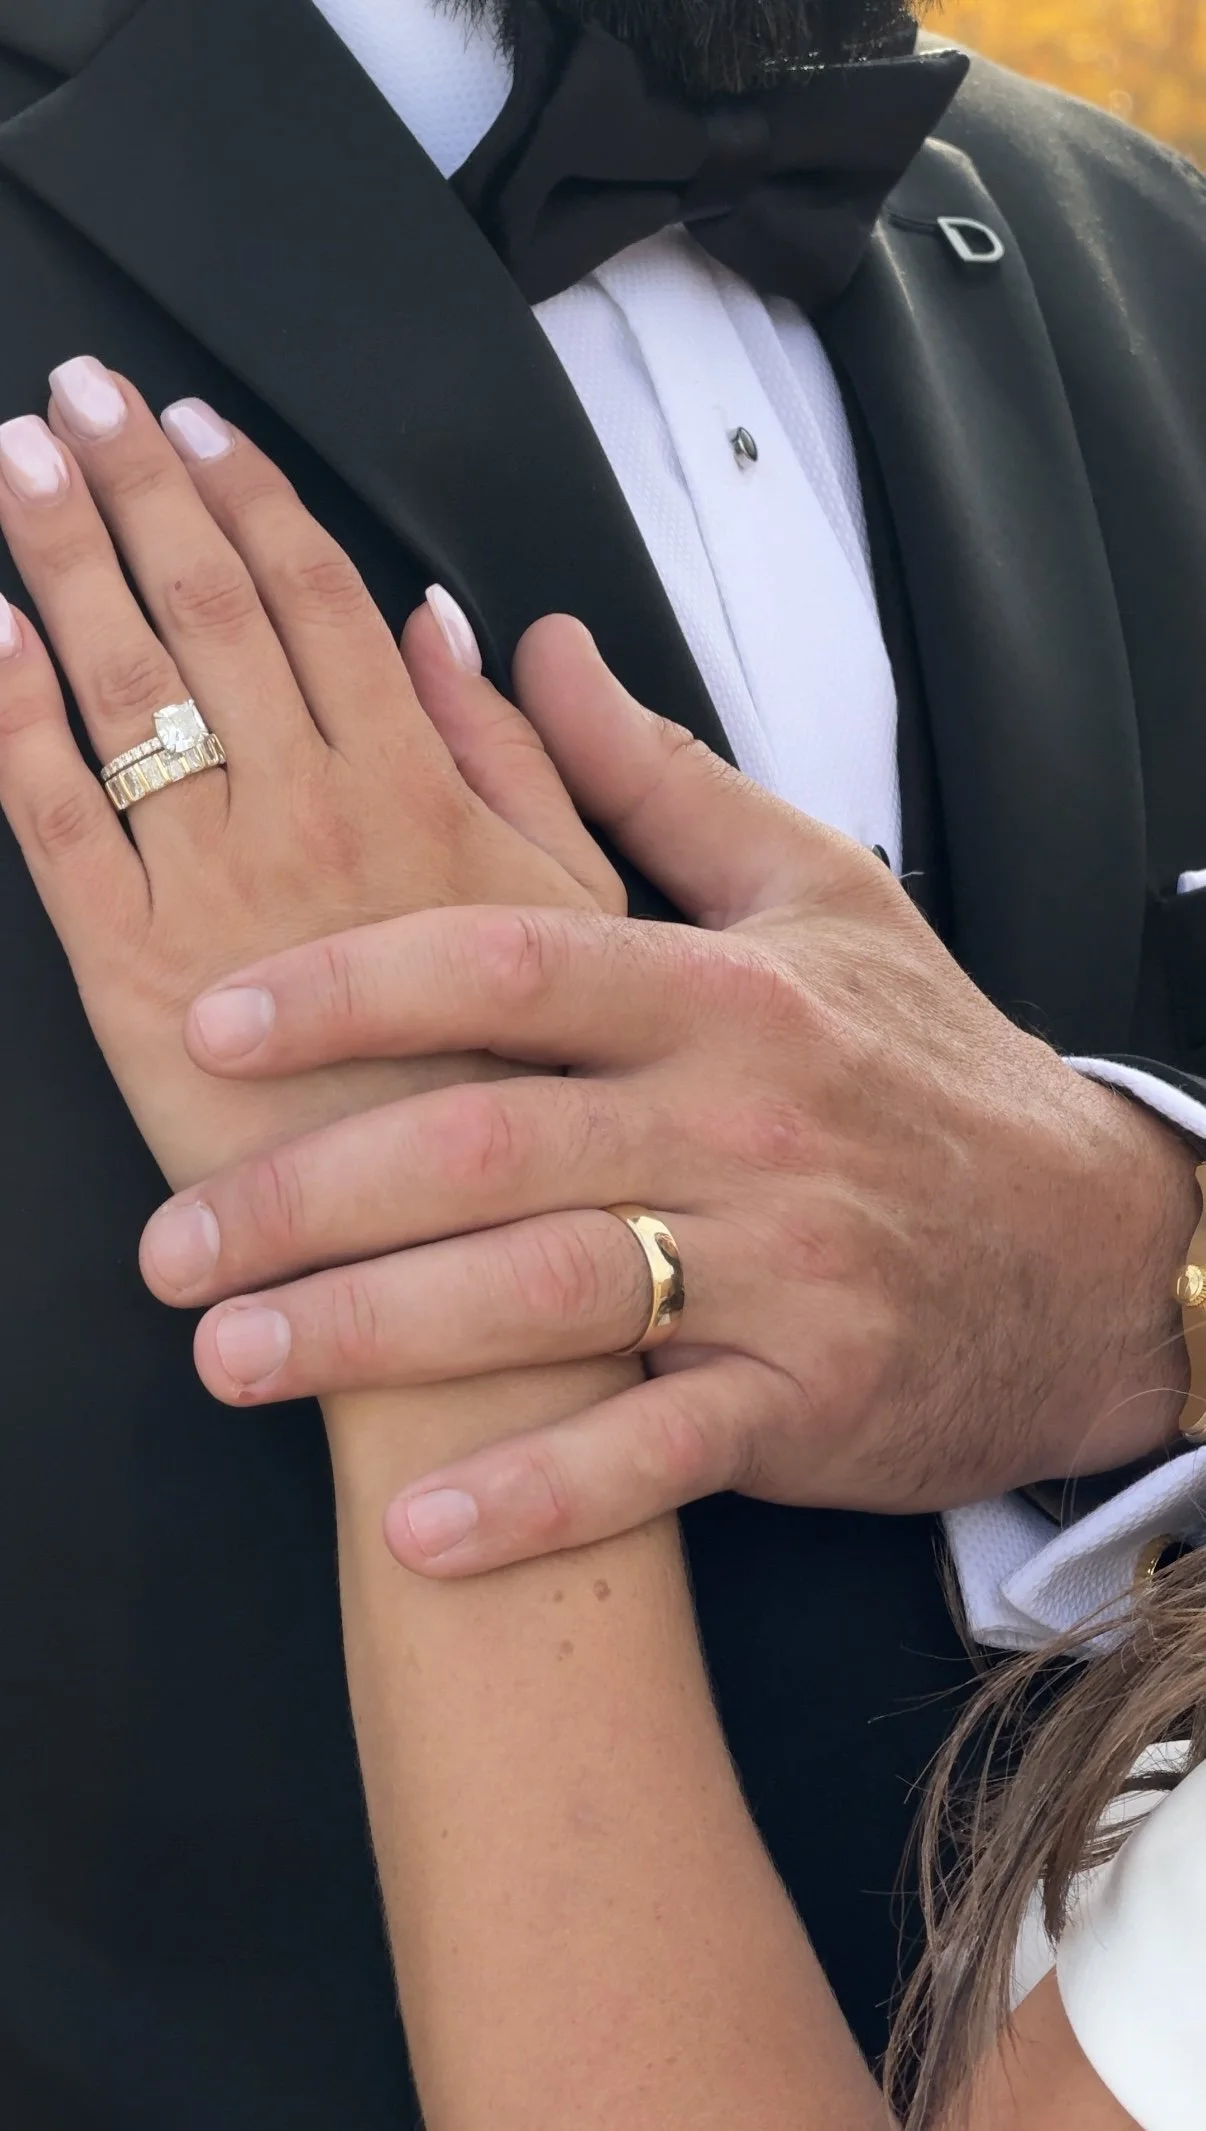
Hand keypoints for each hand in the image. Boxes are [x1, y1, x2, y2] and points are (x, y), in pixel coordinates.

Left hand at [0, 363, 617, 1190]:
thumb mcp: (580, 913)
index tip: (198, 426)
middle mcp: (312, 817)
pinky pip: (52, 825)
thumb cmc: (525, 1097)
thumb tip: (452, 631)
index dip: (251, 498)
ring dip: (60, 560)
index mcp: (419, 793)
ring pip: (125, 689)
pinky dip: (6, 720)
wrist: (452, 1267)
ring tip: (17, 462)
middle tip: (77, 397)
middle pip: (210, 614)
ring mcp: (216, 892)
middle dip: (135, 490)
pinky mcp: (133, 980)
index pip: (319, 600)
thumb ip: (519, 762)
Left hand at [137, 619, 1200, 1569]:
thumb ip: (649, 773)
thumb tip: (521, 644)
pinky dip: (539, 1497)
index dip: (353, 988)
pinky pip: (658, 1455)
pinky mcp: (811, 1398)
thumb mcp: (816, 889)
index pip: (512, 964)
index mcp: (726, 990)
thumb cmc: (934, 1067)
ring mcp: (783, 1267)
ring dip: (377, 1337)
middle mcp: (746, 1121)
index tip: (221, 1020)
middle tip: (171, 1242)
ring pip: (553, 1292)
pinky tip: (424, 1531)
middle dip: (310, 1192)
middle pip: (493, 1140)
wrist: (1092, 1247)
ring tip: (233, 1360)